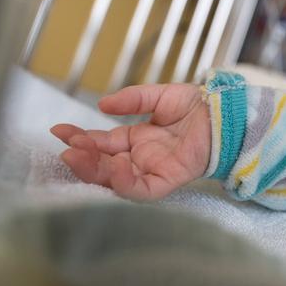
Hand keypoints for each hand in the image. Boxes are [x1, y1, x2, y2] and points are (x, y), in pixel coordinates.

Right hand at [50, 83, 210, 200]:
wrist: (226, 113)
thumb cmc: (197, 106)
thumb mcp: (158, 97)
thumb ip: (132, 100)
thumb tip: (102, 104)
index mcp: (136, 140)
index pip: (101, 144)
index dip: (80, 139)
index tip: (59, 131)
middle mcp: (140, 158)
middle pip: (104, 165)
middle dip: (82, 158)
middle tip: (66, 149)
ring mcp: (153, 171)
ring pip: (117, 180)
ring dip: (96, 171)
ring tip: (78, 156)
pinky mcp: (168, 181)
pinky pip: (142, 189)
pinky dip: (126, 182)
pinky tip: (116, 166)